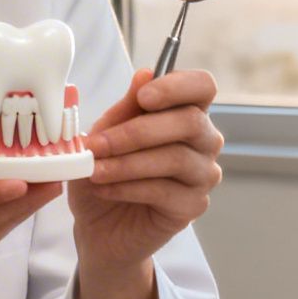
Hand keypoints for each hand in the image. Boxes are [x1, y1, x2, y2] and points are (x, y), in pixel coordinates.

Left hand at [71, 69, 222, 275]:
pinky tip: (104, 189)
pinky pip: (165, 191)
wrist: (97, 225)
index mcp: (185, 112)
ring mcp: (203, 175)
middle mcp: (203, 141)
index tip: (143, 97)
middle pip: (190, 122)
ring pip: (176, 158)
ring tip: (94, 170)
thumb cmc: (104, 173)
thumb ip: (126, 108)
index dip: (177, 86)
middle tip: (97, 144)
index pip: (202, 86)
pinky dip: (128, 188)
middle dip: (137, 132)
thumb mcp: (104, 135)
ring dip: (127, 163)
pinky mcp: (193, 206)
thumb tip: (146, 73)